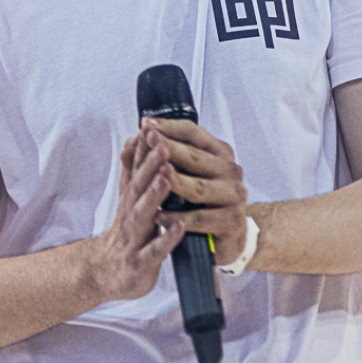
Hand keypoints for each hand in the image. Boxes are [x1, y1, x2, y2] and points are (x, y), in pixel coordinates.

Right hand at [81, 130, 186, 303]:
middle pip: (139, 186)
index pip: (136, 169)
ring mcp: (134, 238)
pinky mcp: (140, 262)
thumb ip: (132, 172)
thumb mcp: (128, 201)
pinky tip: (179, 226)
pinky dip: (166, 239)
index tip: (152, 127)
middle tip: (162, 145)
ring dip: (155, 195)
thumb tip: (132, 140)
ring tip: (167, 177)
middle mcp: (130, 214)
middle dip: (150, 165)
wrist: (105, 273)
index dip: (143, 148)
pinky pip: (154, 250)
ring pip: (144, 214)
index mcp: (131, 199)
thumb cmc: (126, 234)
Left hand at [145, 117, 248, 270]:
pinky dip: (178, 218)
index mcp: (219, 153)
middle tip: (149, 141)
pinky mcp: (232, 220)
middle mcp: (230, 170)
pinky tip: (160, 217)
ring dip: (176, 182)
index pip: (192, 133)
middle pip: (195, 157)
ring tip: (157, 177)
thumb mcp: (181, 176)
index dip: (169, 128)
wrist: (224, 237)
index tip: (146, 125)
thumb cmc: (200, 202)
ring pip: (199, 188)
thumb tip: (128, 145)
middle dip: (169, 148)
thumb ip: (157, 158)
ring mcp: (233, 195)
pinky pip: (200, 218)